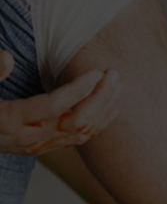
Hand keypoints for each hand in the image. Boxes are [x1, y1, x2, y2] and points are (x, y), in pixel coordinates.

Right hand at [0, 51, 120, 154]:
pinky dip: (99, 123)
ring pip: (82, 131)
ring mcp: (39, 145)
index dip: (78, 90)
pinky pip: (79, 139)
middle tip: (113, 74)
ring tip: (118, 85)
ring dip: (103, 109)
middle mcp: (30, 137)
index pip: (54, 106)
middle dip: (99, 97)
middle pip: (76, 120)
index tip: (96, 73)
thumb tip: (6, 56)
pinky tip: (113, 108)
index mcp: (11, 120)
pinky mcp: (44, 147)